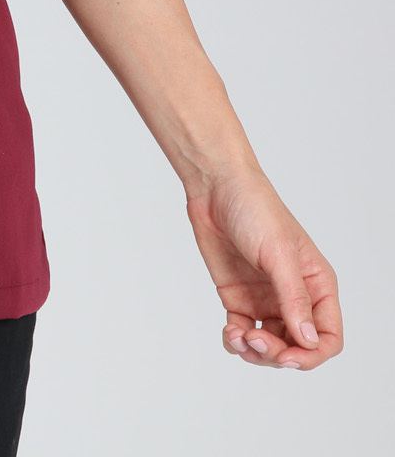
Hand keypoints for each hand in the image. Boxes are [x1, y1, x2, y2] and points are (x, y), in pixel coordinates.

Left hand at [184, 168, 341, 369]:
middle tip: (253, 339)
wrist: (215, 186)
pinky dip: (236, 342)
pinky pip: (242, 334)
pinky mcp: (238, 298)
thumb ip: (293, 298)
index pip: (327, 336)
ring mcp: (265, 299)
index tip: (287, 356)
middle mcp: (294, 296)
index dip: (311, 354)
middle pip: (297, 347)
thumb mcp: (278, 253)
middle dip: (277, 354)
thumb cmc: (255, 208)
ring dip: (255, 352)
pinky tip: (229, 334)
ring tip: (236, 336)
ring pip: (270, 346)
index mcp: (316, 284)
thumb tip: (308, 341)